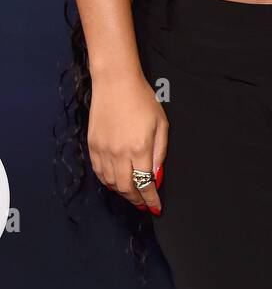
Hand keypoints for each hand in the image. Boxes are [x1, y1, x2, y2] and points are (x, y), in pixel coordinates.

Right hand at [87, 68, 167, 213]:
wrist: (115, 83)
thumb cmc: (142, 99)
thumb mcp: (161, 124)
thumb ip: (160, 152)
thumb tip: (156, 176)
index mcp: (140, 148)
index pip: (145, 183)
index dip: (151, 198)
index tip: (156, 206)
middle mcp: (119, 153)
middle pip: (126, 188)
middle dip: (137, 200)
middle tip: (145, 204)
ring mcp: (103, 150)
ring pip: (111, 183)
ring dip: (122, 192)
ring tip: (132, 195)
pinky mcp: (92, 146)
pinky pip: (99, 172)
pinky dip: (108, 182)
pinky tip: (116, 182)